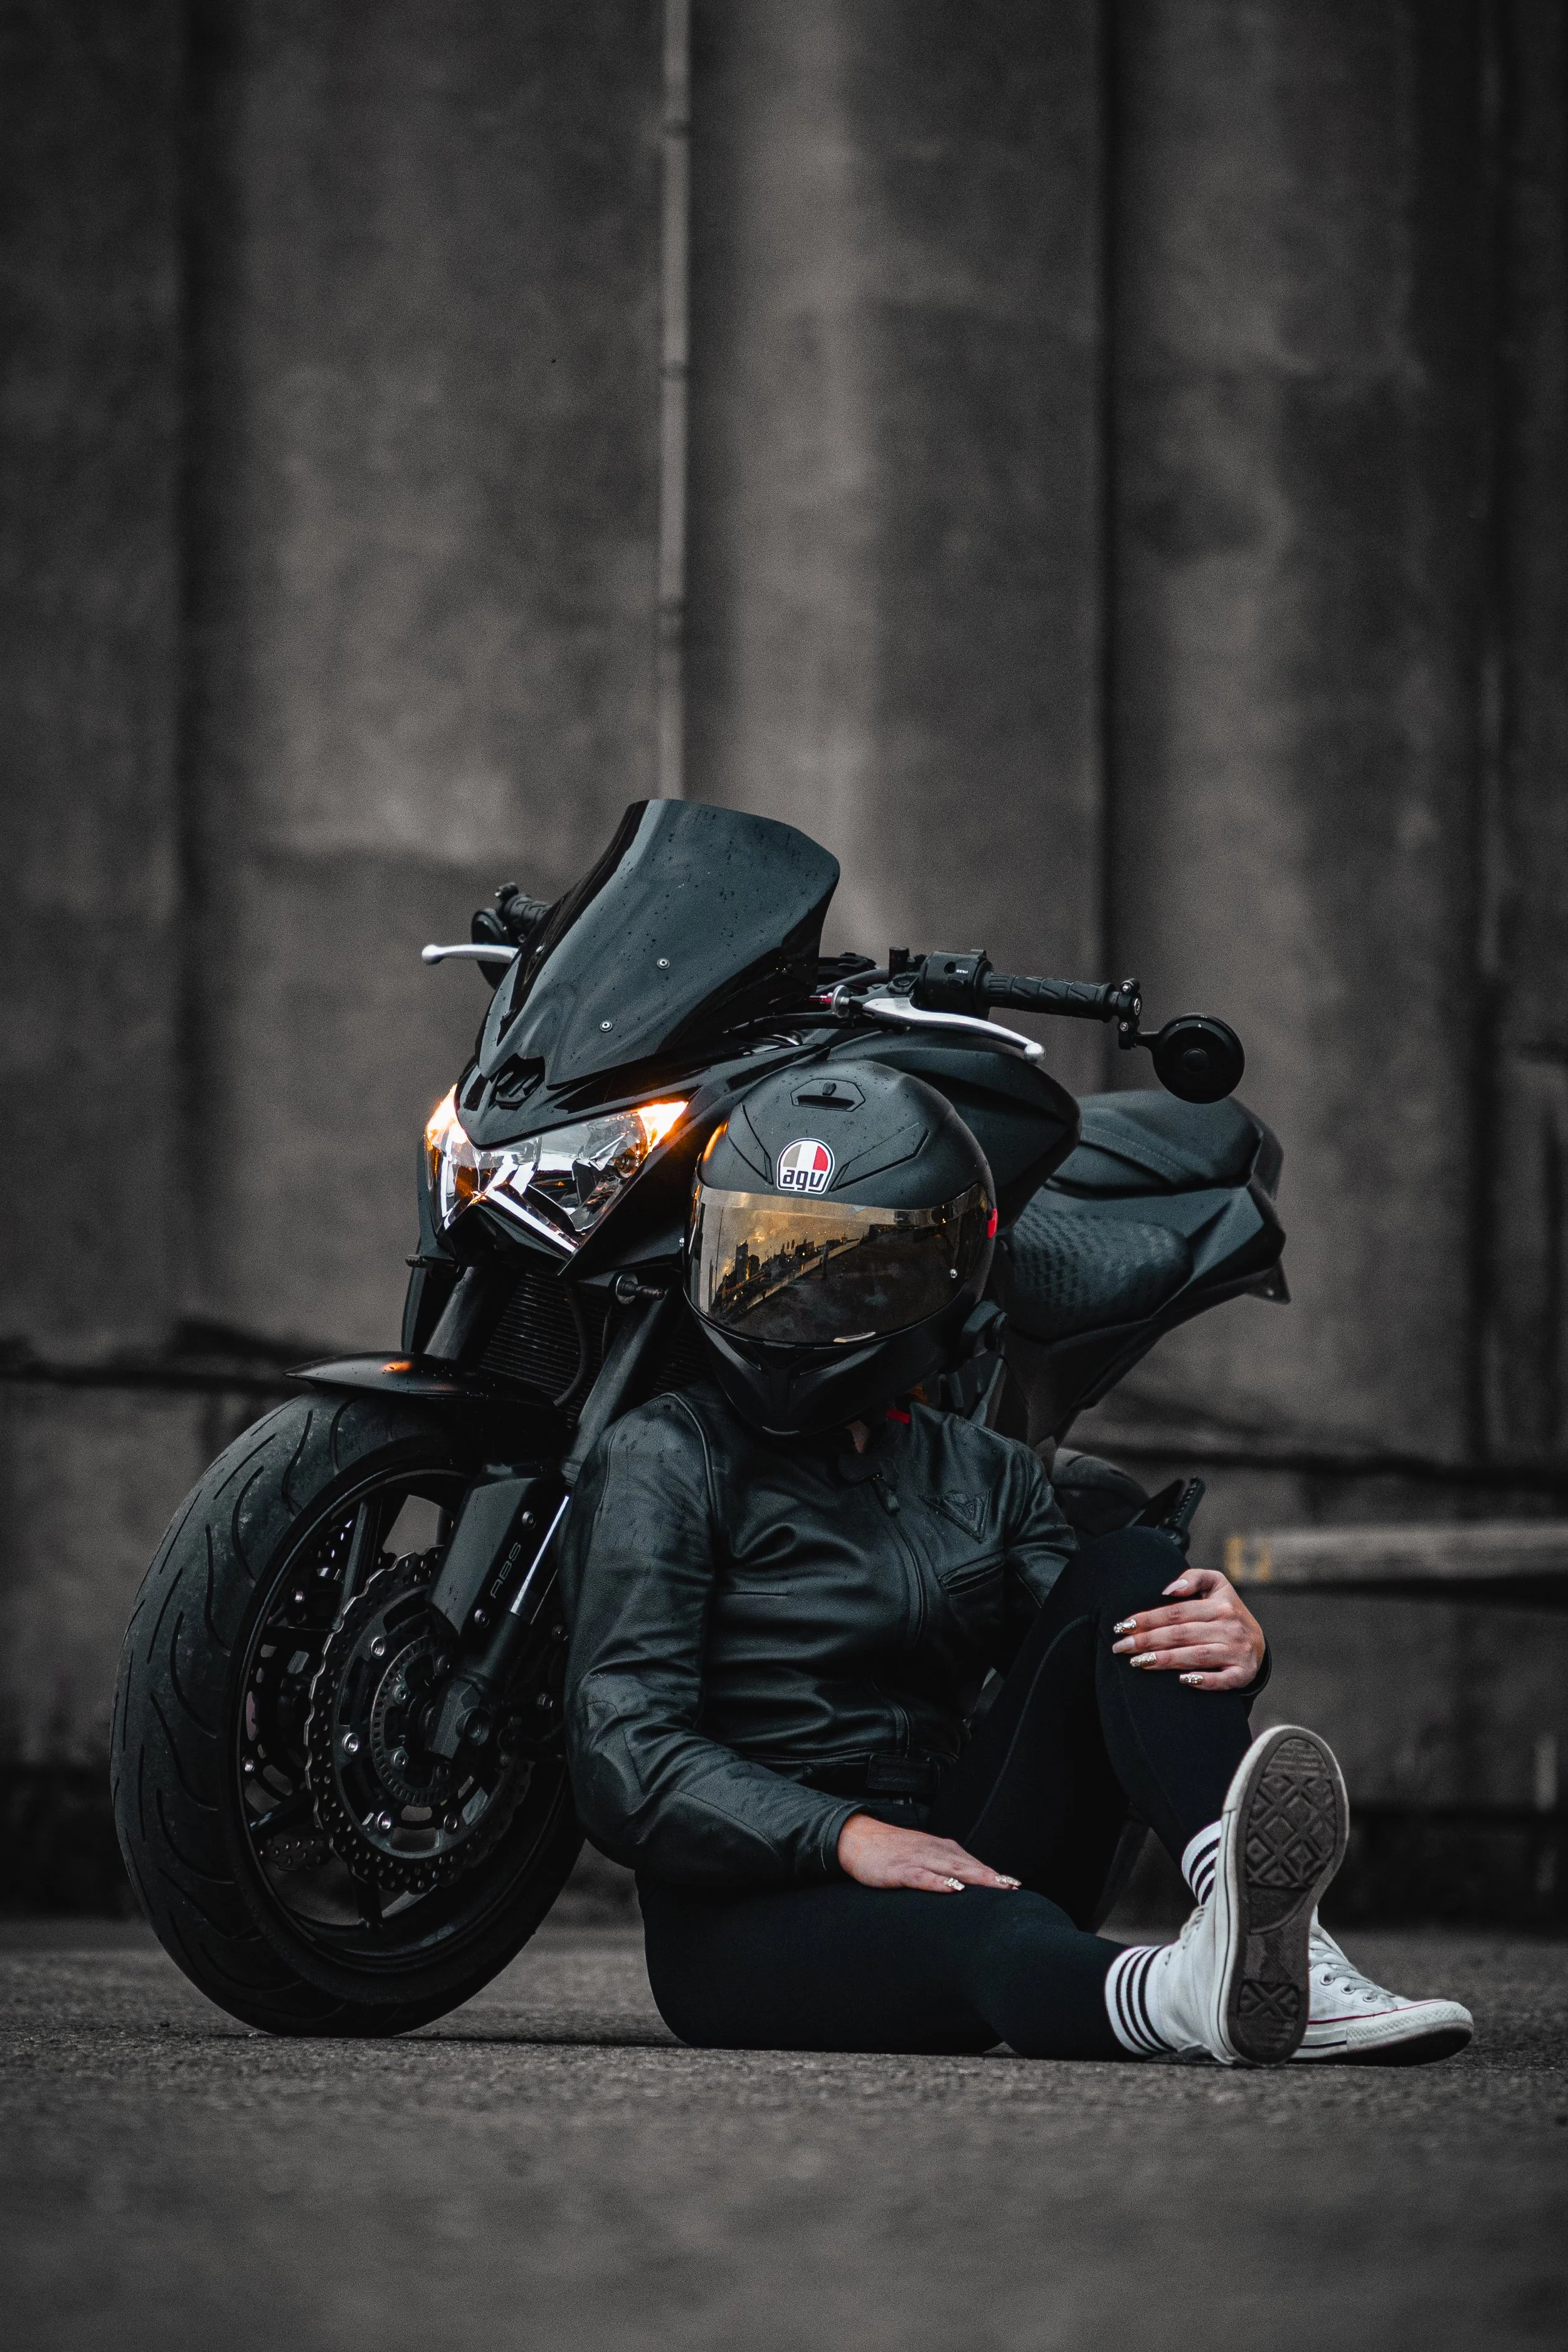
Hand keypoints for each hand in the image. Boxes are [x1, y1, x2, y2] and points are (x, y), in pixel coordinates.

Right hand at [836, 1813, 1019, 1892]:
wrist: (857, 1838)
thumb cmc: (891, 1851)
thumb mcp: (921, 1856)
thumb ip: (942, 1867)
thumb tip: (964, 1884)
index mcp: (939, 1849)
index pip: (971, 1863)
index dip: (993, 1875)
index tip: (1015, 1885)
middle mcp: (933, 1850)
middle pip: (967, 1865)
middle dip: (991, 1877)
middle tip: (1013, 1887)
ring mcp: (916, 1859)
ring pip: (950, 1868)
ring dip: (974, 1877)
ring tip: (994, 1886)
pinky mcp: (899, 1870)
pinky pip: (922, 1876)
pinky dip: (938, 1882)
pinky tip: (952, 1888)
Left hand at [1109, 1565, 1264, 1691]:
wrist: (1258, 1643)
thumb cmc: (1227, 1612)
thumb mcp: (1218, 1585)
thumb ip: (1194, 1578)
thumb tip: (1169, 1590)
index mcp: (1220, 1605)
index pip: (1177, 1612)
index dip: (1148, 1619)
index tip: (1124, 1625)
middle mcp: (1229, 1627)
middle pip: (1182, 1634)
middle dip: (1148, 1641)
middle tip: (1121, 1647)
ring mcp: (1237, 1651)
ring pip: (1196, 1656)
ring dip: (1166, 1660)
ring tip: (1138, 1662)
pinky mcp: (1243, 1673)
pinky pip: (1222, 1680)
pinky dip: (1203, 1680)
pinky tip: (1181, 1680)